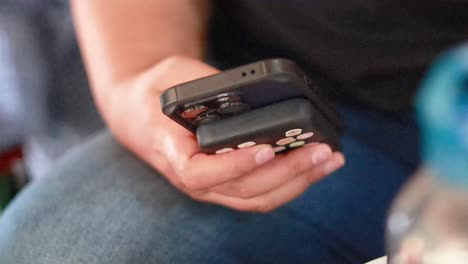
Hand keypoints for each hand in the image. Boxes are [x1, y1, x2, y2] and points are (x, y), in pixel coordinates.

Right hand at [104, 56, 344, 212]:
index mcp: (172, 154)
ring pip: (259, 197)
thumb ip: (204, 90)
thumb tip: (252, 96)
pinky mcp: (229, 183)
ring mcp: (213, 186)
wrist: (144, 115)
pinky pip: (262, 192)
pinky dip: (292, 182)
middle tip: (321, 150)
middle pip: (243, 189)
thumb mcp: (174, 80)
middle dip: (288, 172)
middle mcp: (194, 179)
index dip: (234, 166)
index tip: (265, 150)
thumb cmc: (158, 95)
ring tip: (329, 160)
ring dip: (299, 181)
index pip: (200, 174)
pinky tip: (314, 165)